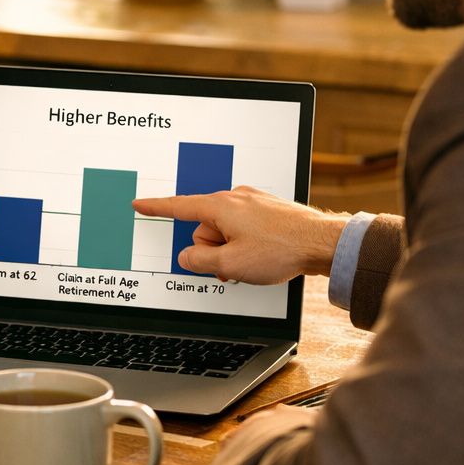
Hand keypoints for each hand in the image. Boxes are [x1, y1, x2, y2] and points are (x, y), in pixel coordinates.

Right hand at [132, 185, 347, 283]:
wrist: (323, 243)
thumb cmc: (281, 250)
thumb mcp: (231, 264)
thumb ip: (200, 260)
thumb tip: (187, 256)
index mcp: (220, 207)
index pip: (178, 207)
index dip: (156, 208)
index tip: (140, 204)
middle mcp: (235, 198)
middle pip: (205, 227)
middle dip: (212, 249)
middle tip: (231, 266)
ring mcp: (253, 202)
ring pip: (226, 229)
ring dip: (231, 249)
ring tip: (252, 263)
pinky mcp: (267, 210)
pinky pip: (244, 227)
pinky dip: (246, 243)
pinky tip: (263, 254)